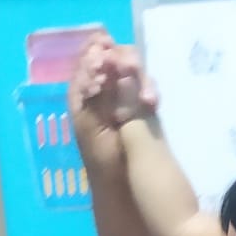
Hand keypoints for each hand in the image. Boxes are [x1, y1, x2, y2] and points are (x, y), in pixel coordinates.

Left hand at [68, 31, 155, 175]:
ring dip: (140, 77)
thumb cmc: (101, 161)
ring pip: (133, 71)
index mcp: (83, 93)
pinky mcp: (141, 107)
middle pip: (115, 58)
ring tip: (147, 97)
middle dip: (125, 61)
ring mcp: (123, 98)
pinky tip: (152, 102)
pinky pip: (146, 89)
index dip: (100, 47)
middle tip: (132, 69)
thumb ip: (95, 92)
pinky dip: (150, 91)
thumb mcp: (91, 124)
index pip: (90, 56)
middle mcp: (102, 90)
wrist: (122, 189)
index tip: (111, 46)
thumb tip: (99, 56)